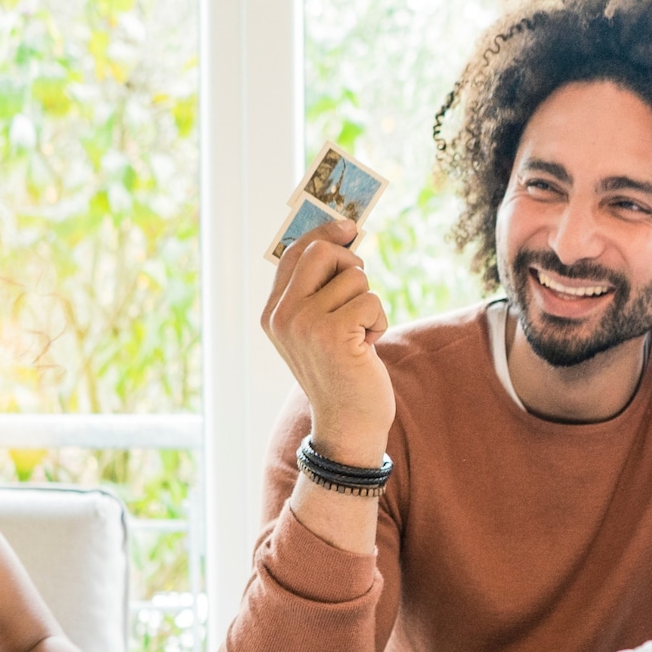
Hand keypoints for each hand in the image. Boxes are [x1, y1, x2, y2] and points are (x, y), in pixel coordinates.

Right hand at [262, 218, 392, 465]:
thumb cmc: (340, 372)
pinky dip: (379, 323)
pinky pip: (372, 301)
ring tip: (359, 337)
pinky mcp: (334, 334)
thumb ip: (319, 289)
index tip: (349, 227)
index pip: (295, 253)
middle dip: (351, 265)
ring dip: (369, 306)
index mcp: (272, 312)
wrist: (348, 424)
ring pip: (355, 278)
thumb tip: (344, 236)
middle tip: (359, 295)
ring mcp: (305, 325)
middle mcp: (282, 316)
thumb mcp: (319, 328)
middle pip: (322, 252)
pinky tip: (366, 349)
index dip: (324, 233)